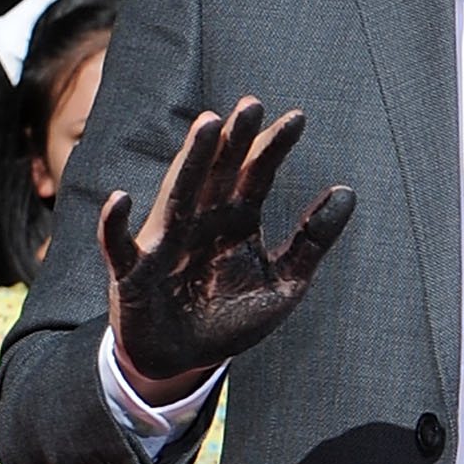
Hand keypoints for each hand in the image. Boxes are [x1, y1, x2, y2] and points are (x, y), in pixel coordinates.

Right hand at [101, 98, 353, 396]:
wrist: (185, 360)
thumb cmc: (231, 317)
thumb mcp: (285, 282)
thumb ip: (312, 240)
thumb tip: (347, 191)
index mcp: (237, 221)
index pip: (257, 176)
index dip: (273, 148)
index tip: (297, 118)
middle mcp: (201, 222)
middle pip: (218, 174)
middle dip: (233, 140)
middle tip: (252, 103)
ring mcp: (165, 244)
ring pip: (178, 195)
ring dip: (190, 160)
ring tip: (207, 125)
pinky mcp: (133, 273)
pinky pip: (120, 246)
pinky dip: (115, 225)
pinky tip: (120, 200)